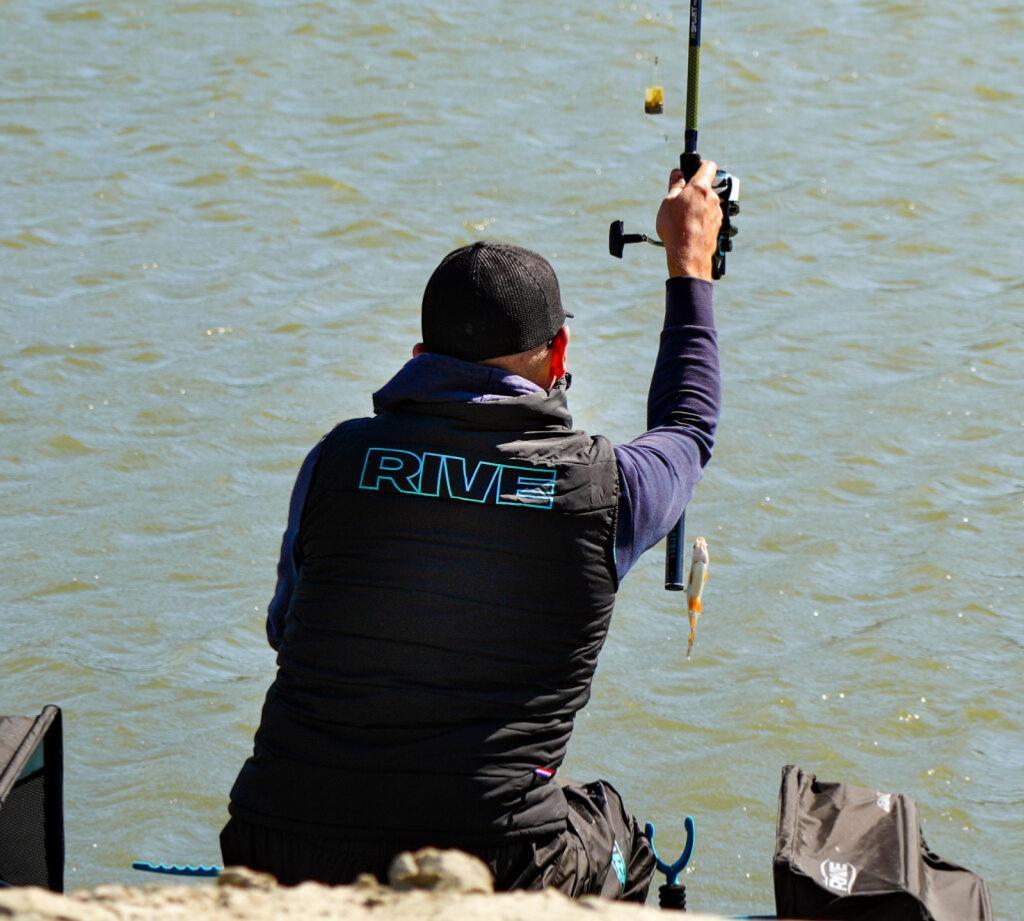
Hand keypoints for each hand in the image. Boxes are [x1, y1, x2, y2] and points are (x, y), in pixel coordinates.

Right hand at [655, 161, 722, 280]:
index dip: (700, 164)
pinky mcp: (718, 227)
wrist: (688, 255)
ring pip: (708, 204)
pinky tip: (690, 229)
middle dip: (695, 191)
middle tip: (680, 199)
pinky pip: (709, 218)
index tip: (692, 169)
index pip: (708, 166)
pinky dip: (701, 220)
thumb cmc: (676, 227)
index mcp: (701, 187)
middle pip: (706, 187)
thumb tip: (678, 173)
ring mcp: (718, 213)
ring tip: (683, 219)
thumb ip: (675, 185)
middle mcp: (714, 198)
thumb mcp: (668, 202)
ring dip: (698, 206)